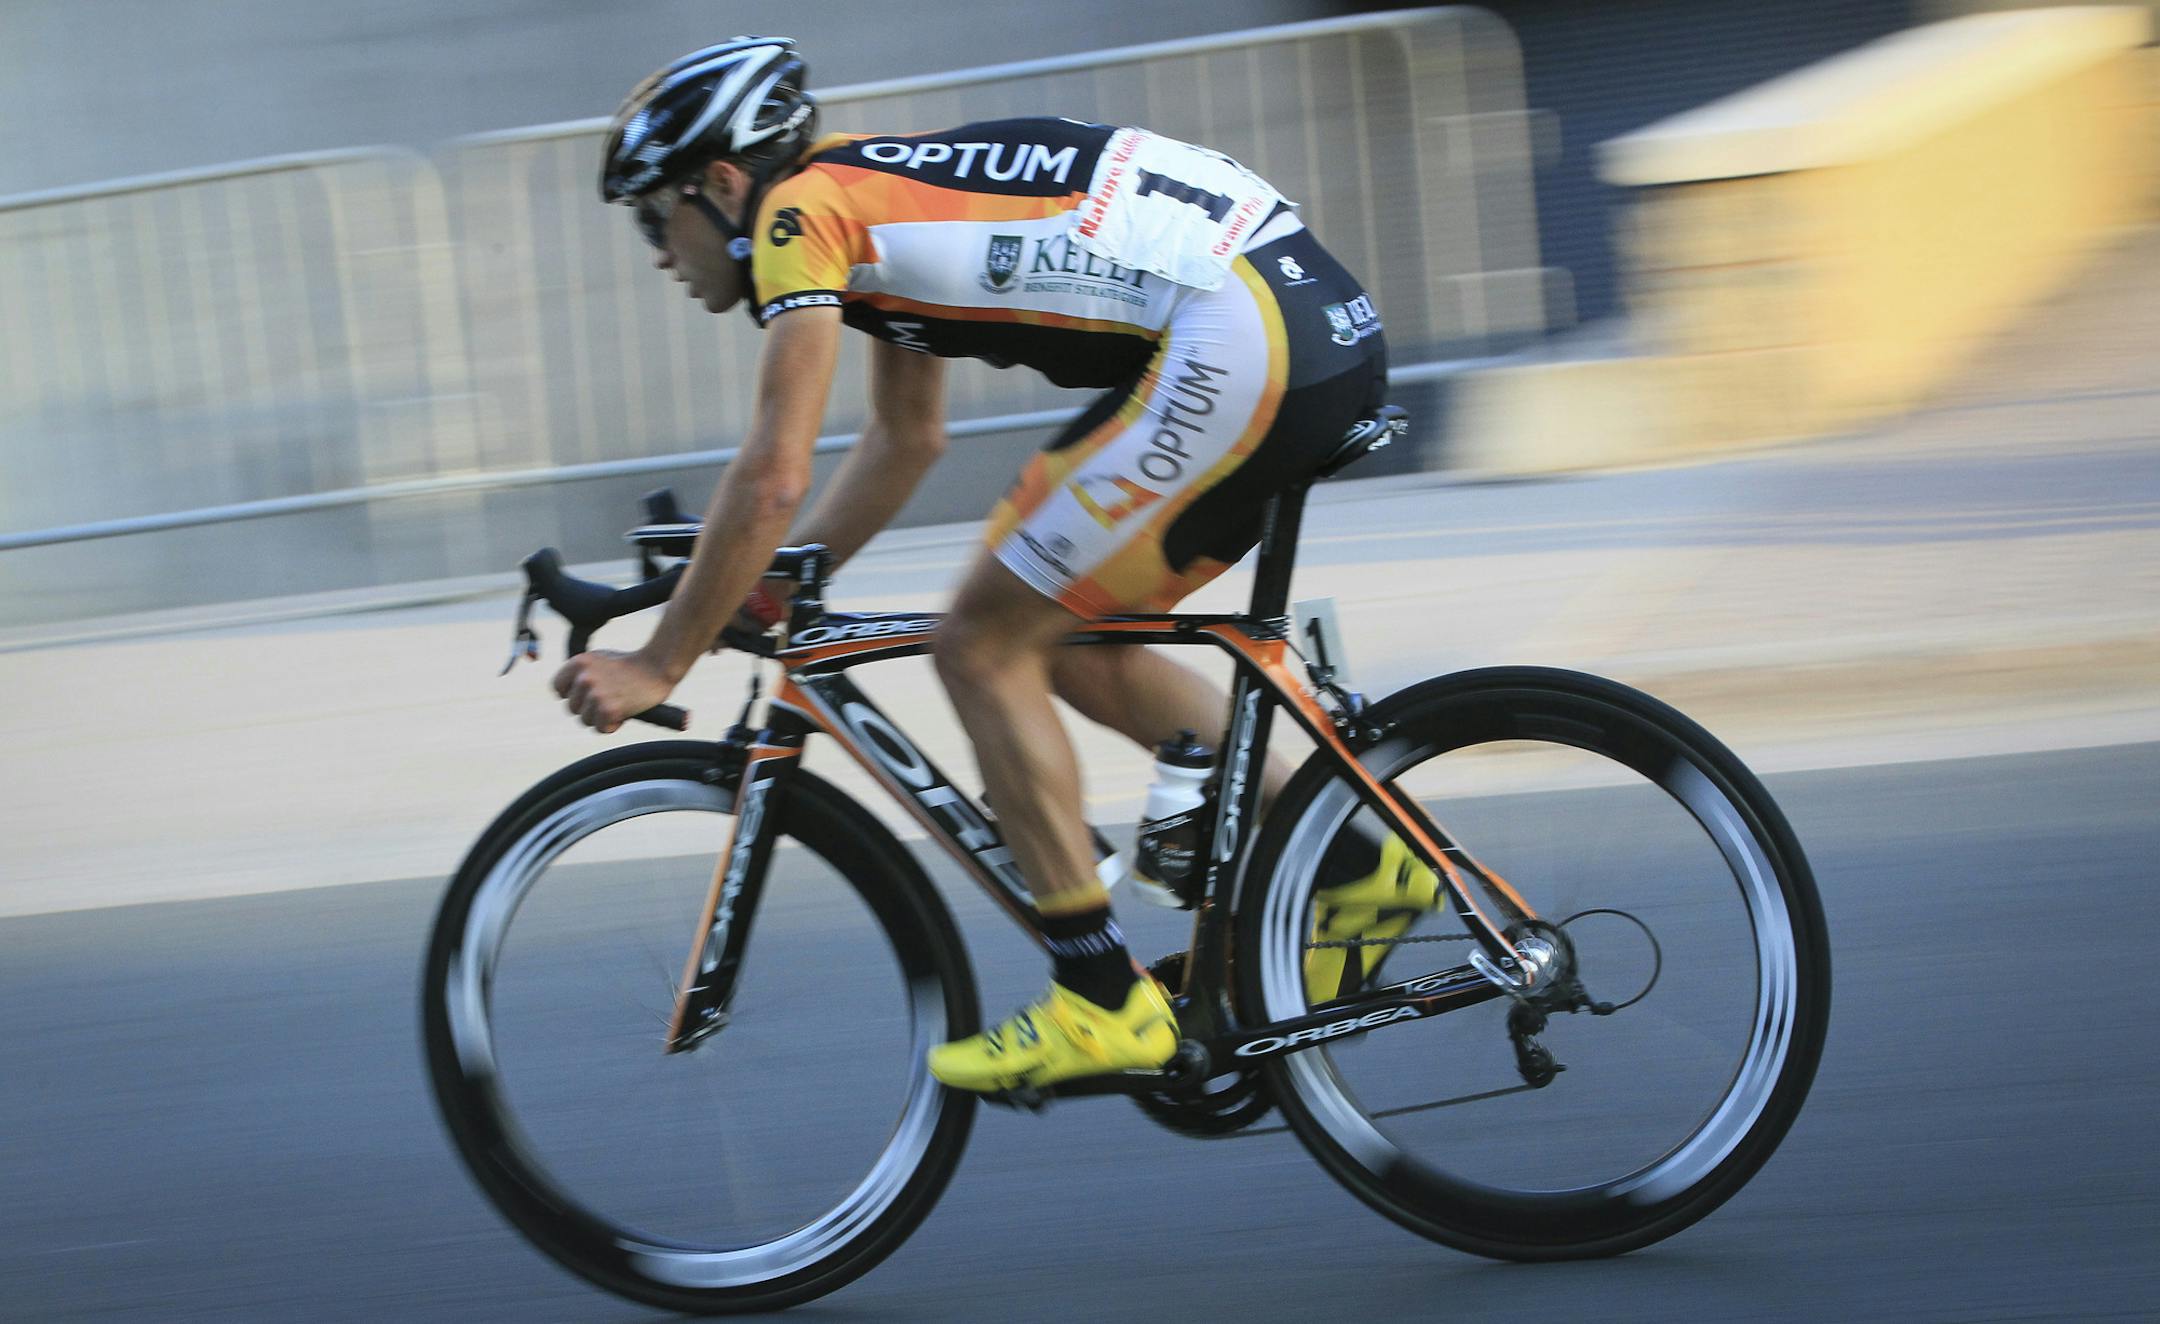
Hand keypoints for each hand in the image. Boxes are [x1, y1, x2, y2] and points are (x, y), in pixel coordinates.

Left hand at [552, 648, 675, 733]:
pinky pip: (601, 729)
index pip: (558, 687)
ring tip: (618, 706)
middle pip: (572, 707)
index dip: (572, 694)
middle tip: (609, 700)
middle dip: (588, 708)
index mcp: (579, 662)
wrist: (658, 667)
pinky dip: (612, 726)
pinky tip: (623, 714)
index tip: (586, 696)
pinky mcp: (609, 709)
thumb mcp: (600, 660)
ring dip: (600, 718)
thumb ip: (582, 673)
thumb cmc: (631, 665)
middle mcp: (584, 678)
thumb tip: (567, 692)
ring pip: (585, 720)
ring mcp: (596, 694)